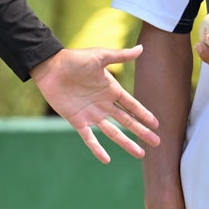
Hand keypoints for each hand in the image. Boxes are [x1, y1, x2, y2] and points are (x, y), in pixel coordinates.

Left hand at [34, 46, 160, 162]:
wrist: (51, 67)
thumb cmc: (75, 59)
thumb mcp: (100, 56)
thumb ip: (121, 56)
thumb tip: (142, 48)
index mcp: (111, 90)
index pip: (132, 105)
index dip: (144, 115)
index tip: (156, 124)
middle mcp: (104, 104)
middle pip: (127, 121)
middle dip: (141, 132)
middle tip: (156, 142)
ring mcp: (92, 114)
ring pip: (113, 132)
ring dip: (126, 143)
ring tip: (140, 153)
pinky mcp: (78, 121)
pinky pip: (90, 138)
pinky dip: (97, 149)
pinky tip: (106, 160)